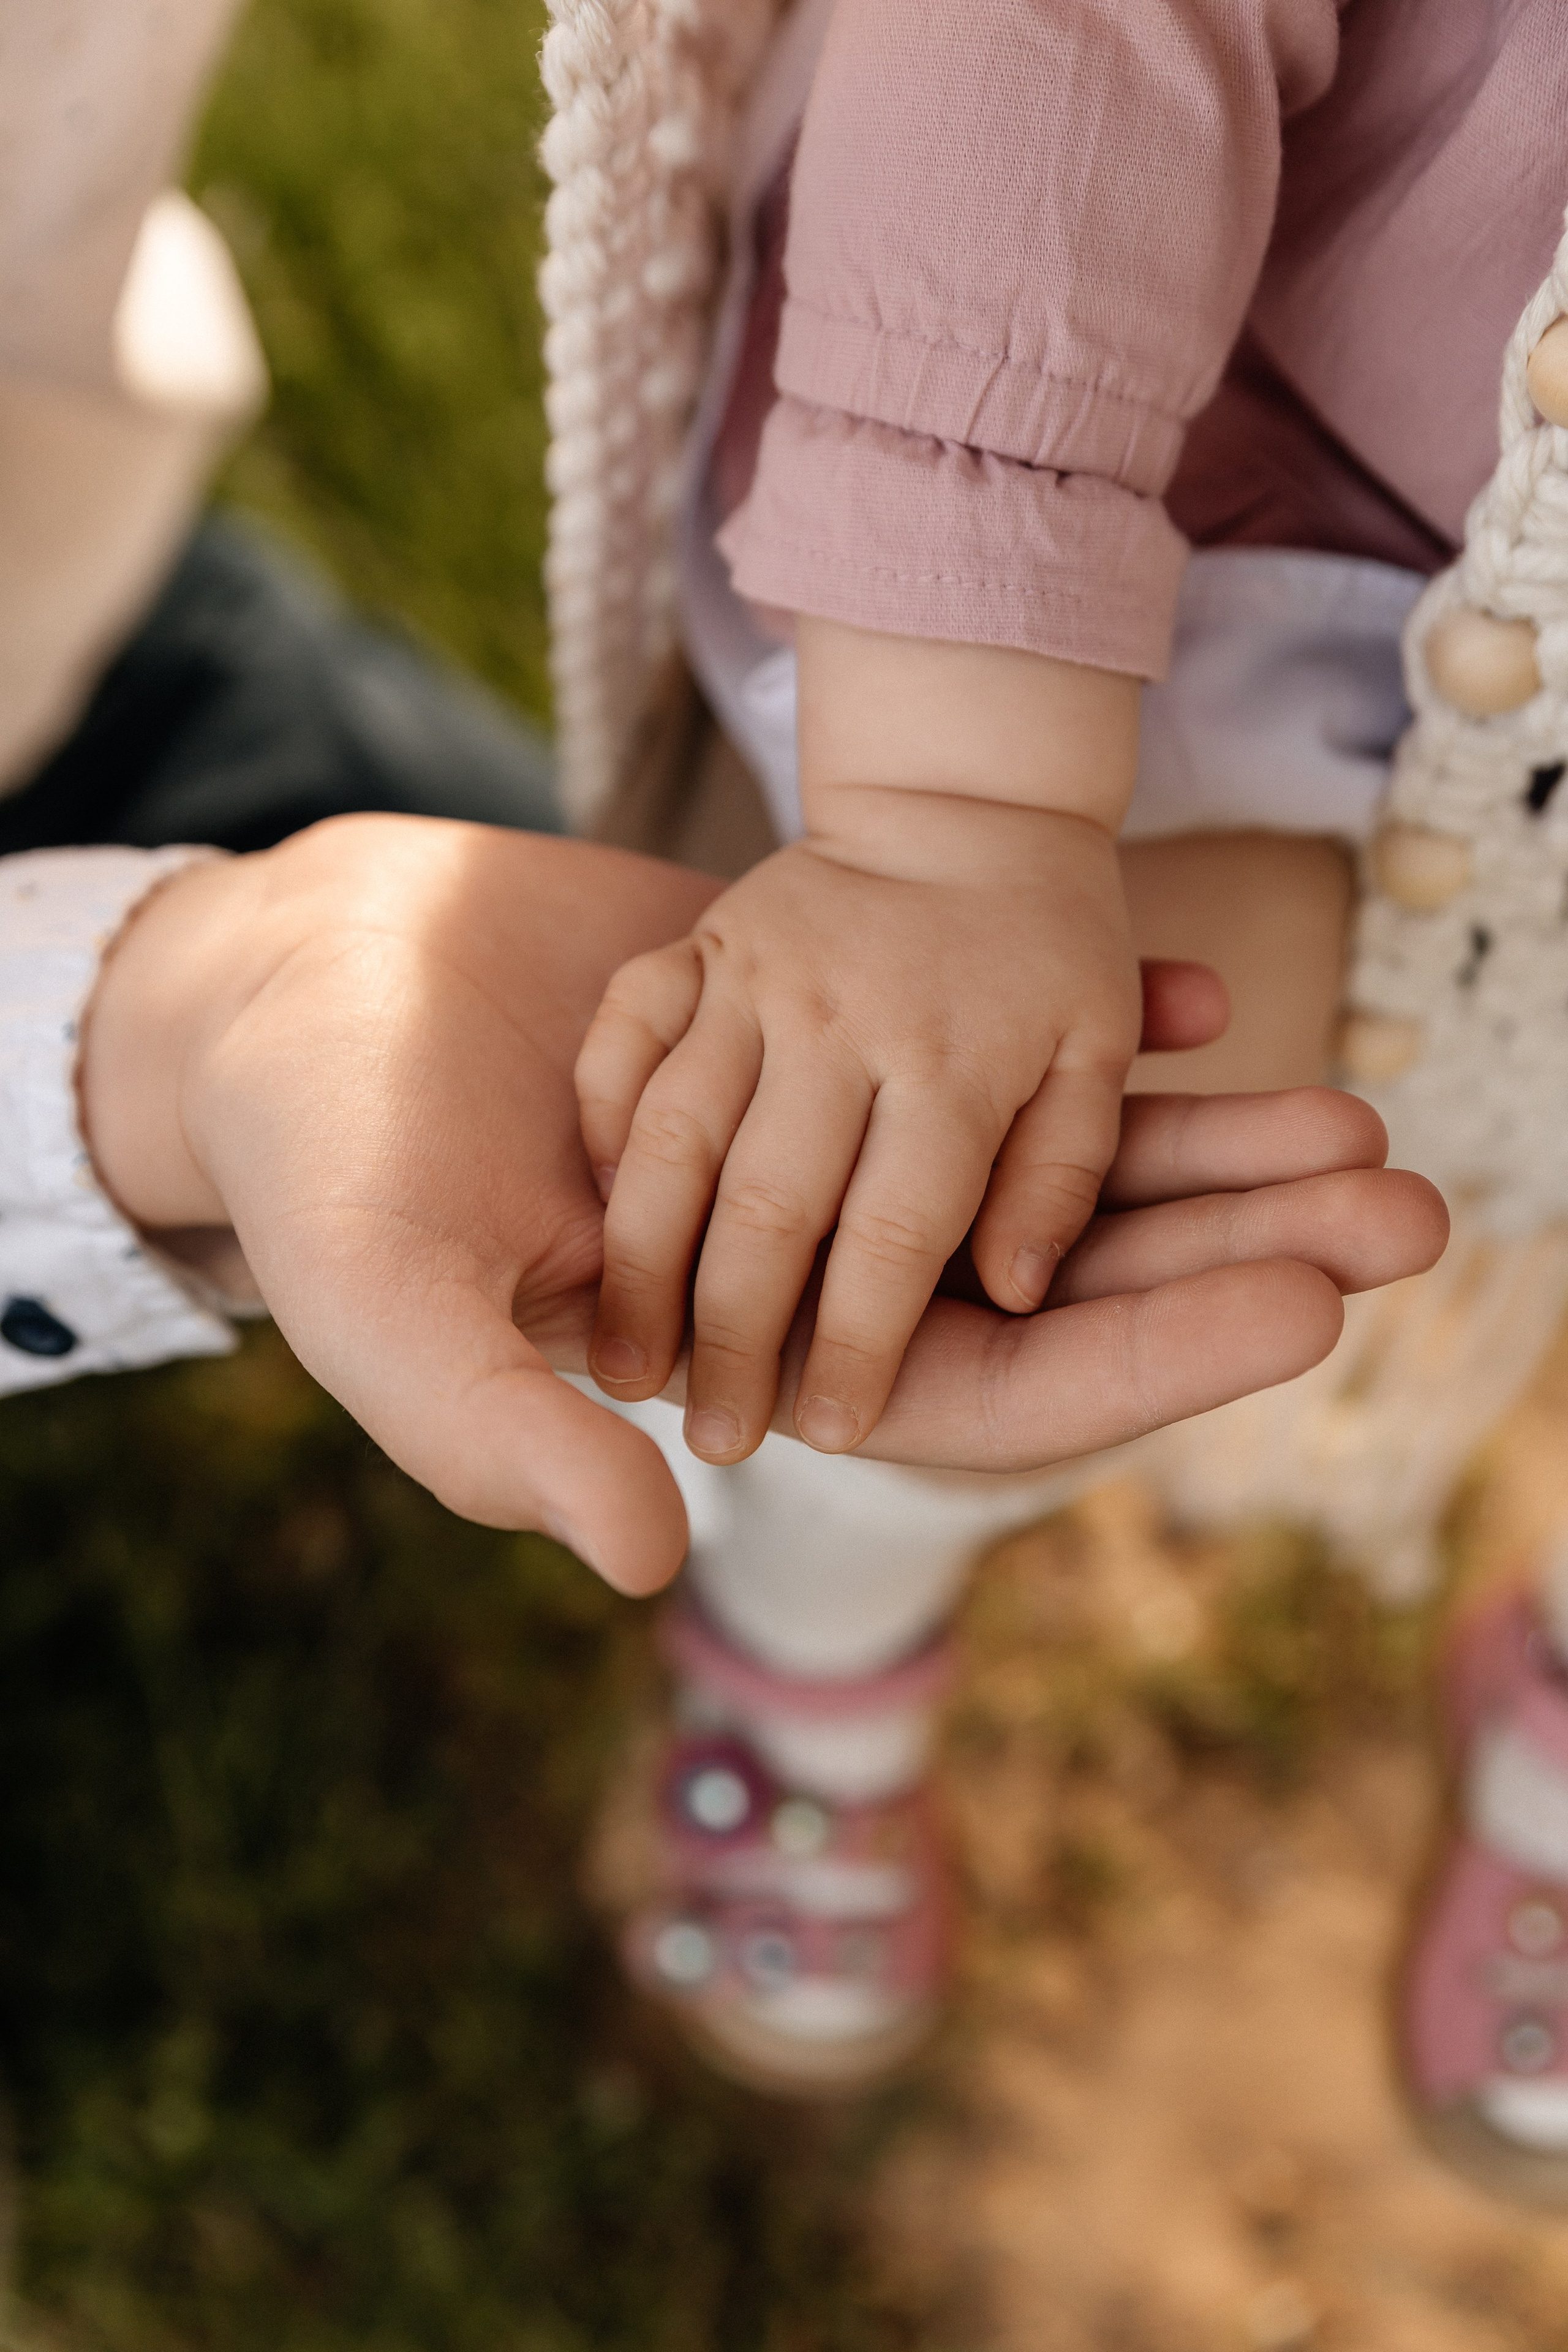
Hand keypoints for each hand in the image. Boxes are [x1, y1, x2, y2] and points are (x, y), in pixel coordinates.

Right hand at [80, 817, 1445, 1594]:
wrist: (299, 989)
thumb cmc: (327, 1172)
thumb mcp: (399, 1315)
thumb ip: (513, 1440)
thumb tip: (649, 1562)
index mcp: (739, 1367)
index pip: (975, 1391)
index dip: (1138, 1356)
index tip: (1299, 1311)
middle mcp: (807, 1272)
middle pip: (1048, 1277)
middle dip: (1218, 1248)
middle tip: (1400, 1208)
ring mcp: (820, 1152)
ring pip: (1037, 1161)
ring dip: (1192, 1143)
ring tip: (1351, 1110)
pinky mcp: (815, 1036)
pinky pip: (978, 1043)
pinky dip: (1083, 1026)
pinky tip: (1202, 997)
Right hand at [579, 802, 1141, 1463]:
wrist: (947, 794)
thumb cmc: (1035, 944)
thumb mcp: (1088, 1053)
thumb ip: (1053, 1175)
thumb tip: (1020, 1296)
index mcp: (949, 1062)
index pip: (896, 1236)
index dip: (862, 1344)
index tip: (834, 1434)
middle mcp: (836, 1021)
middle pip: (770, 1208)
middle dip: (739, 1341)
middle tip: (722, 1442)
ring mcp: (747, 976)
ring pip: (675, 1138)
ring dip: (643, 1263)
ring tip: (627, 1369)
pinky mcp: (688, 944)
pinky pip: (623, 1040)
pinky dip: (603, 1123)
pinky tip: (596, 1211)